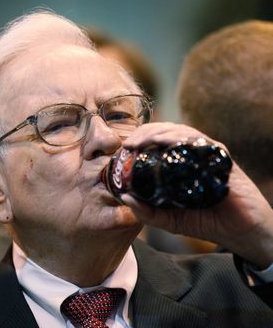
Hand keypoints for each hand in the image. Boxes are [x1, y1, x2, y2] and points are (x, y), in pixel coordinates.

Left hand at [122, 122, 272, 268]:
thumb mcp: (168, 219)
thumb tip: (124, 197)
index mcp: (177, 164)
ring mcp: (205, 154)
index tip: (123, 149)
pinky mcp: (219, 157)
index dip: (139, 140)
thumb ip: (147, 212)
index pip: (155, 142)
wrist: (239, 231)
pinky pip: (200, 142)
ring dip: (158, 133)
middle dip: (144, 134)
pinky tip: (166, 142)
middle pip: (164, 132)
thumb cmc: (204, 221)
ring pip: (180, 132)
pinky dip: (181, 138)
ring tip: (141, 141)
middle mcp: (190, 154)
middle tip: (129, 144)